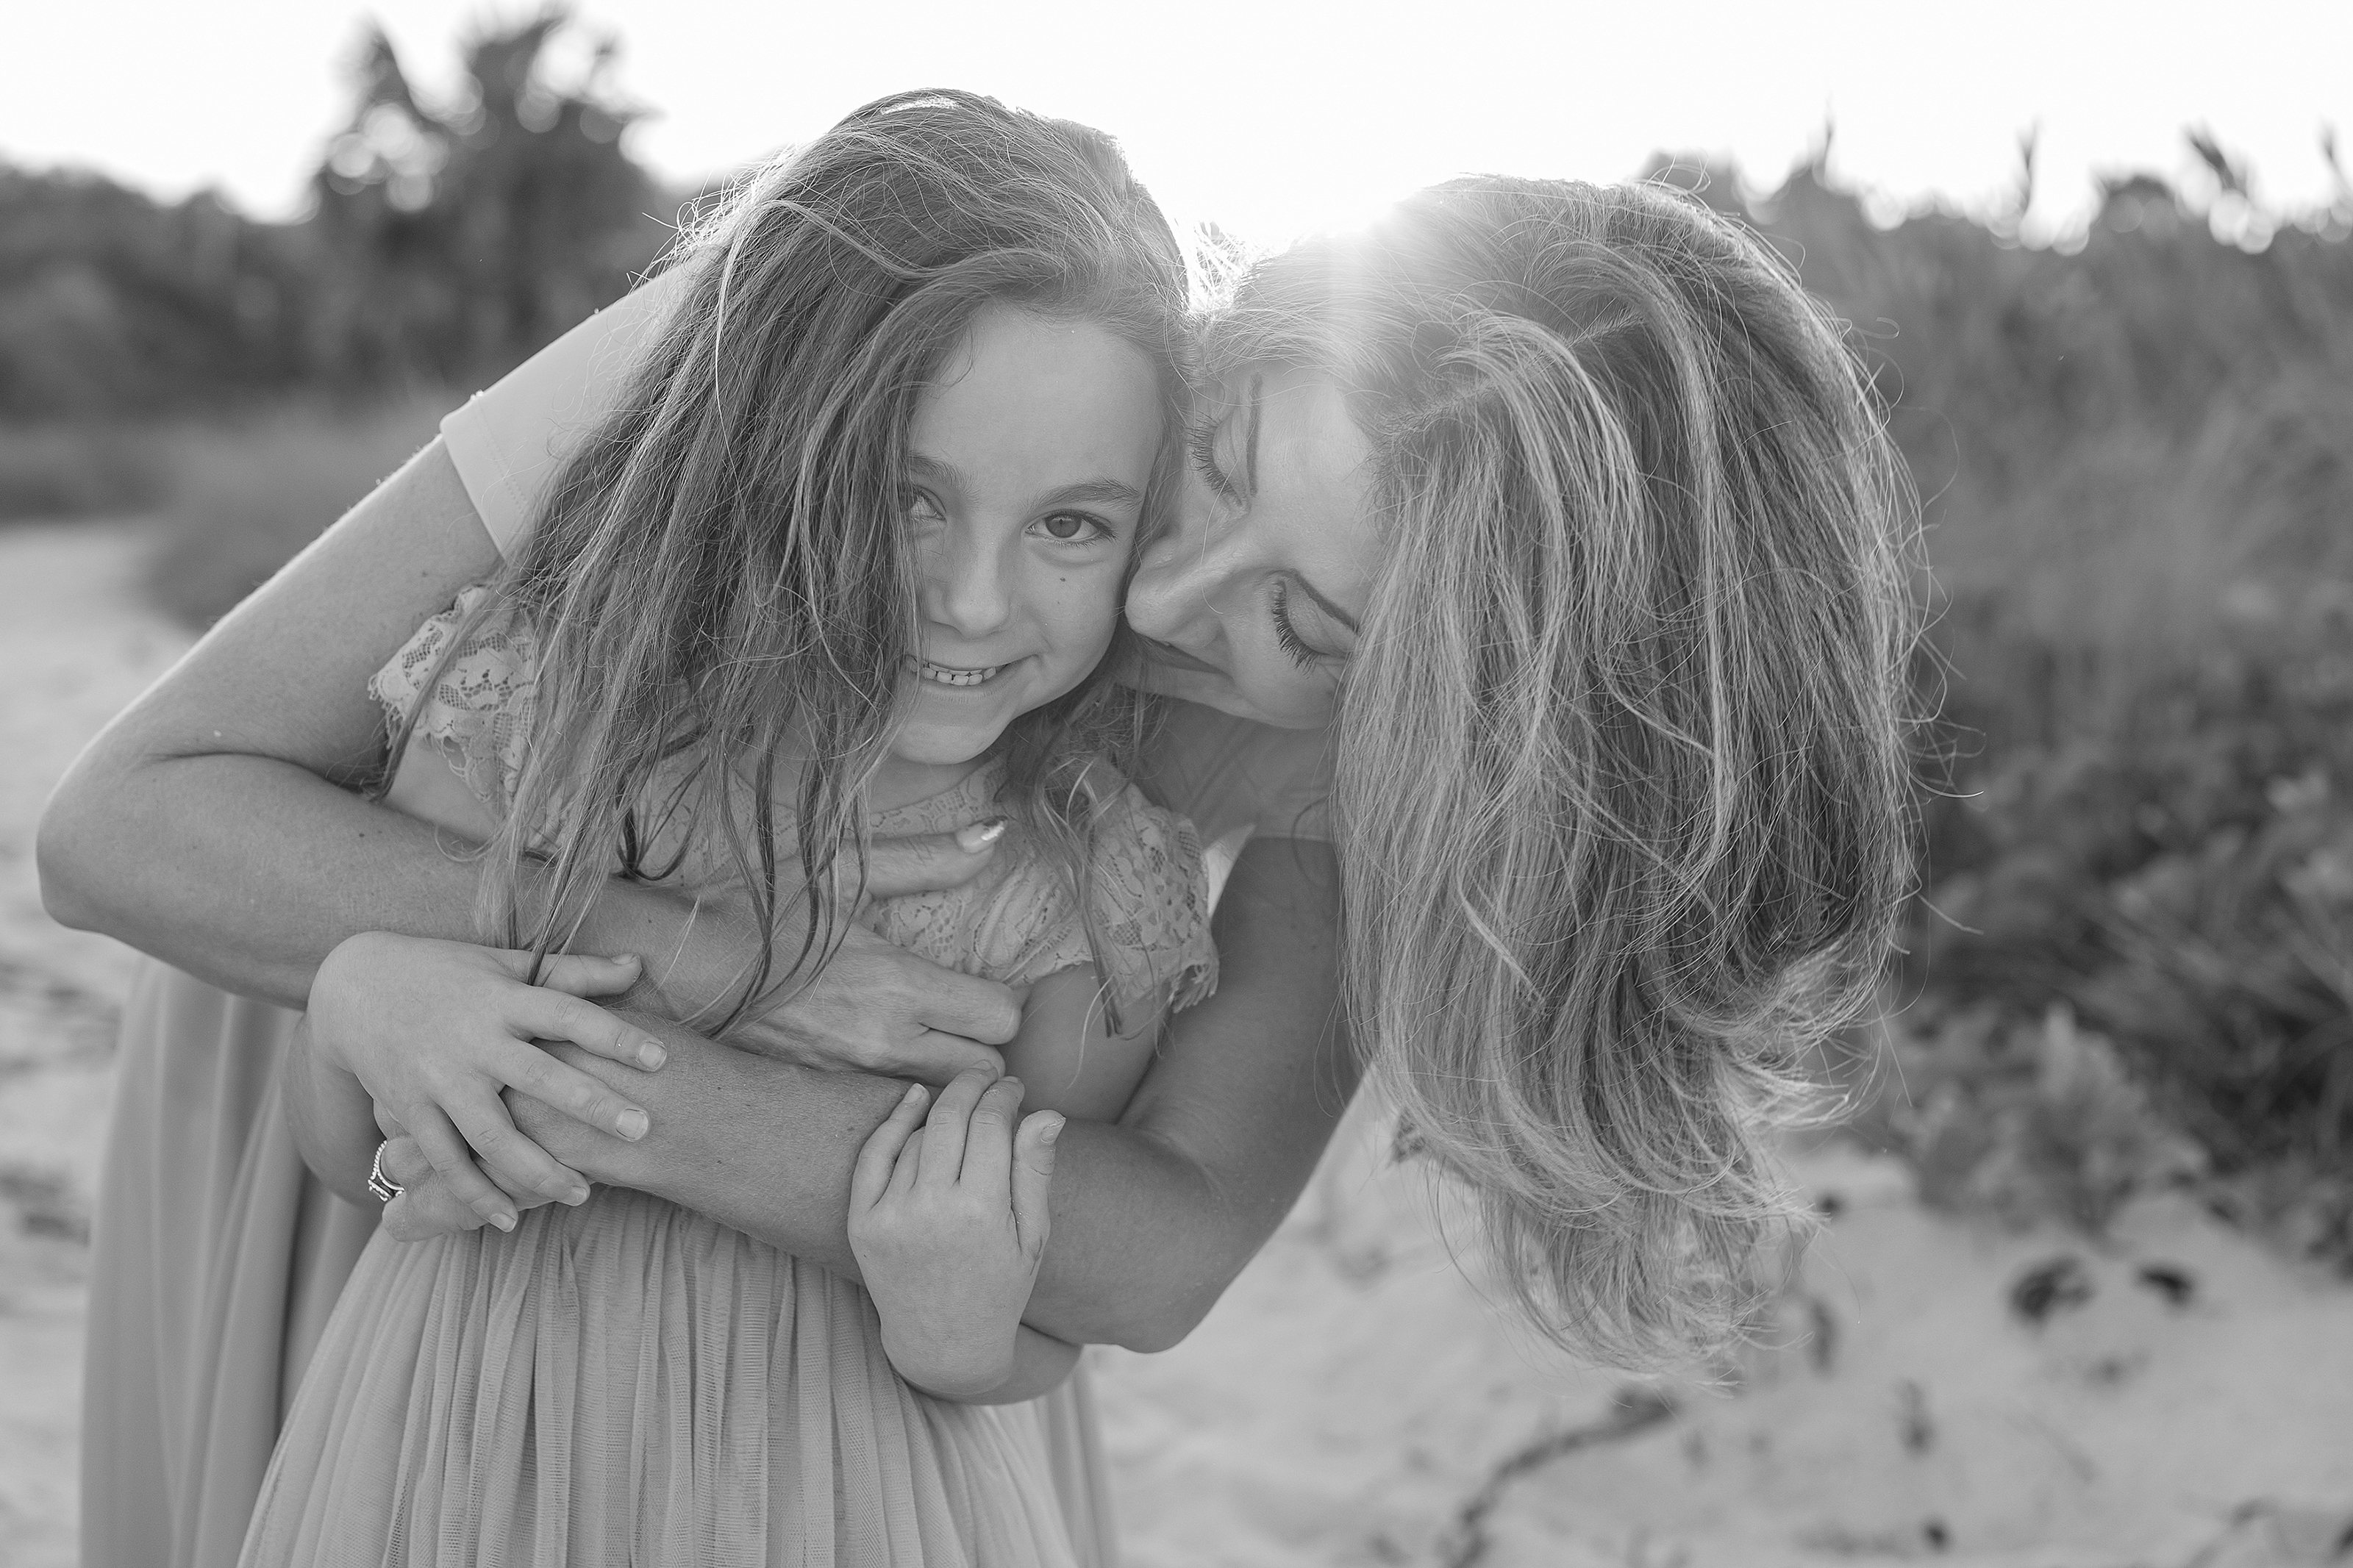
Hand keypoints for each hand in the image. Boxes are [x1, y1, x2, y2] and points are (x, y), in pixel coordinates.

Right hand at [310, 932, 667, 1229]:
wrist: (356, 989)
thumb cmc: (449, 974)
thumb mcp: (507, 966)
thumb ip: (573, 974)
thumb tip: (638, 965)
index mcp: (503, 999)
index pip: (568, 1014)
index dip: (614, 1036)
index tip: (661, 1058)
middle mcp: (473, 1040)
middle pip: (538, 1077)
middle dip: (591, 1105)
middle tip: (642, 1129)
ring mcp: (438, 1079)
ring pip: (491, 1133)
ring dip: (537, 1168)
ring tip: (583, 1193)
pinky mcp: (410, 1110)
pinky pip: (445, 1159)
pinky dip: (474, 1192)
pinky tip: (509, 1218)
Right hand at [637, 822, 1023, 1085]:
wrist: (679, 964)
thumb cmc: (760, 906)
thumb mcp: (841, 867)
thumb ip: (925, 857)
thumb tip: (993, 831)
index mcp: (896, 983)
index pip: (1002, 1018)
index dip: (1008, 1000)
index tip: (991, 984)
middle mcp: (882, 1039)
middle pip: (985, 1071)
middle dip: (989, 1045)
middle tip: (973, 1017)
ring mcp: (852, 1073)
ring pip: (942, 1096)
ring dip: (952, 1073)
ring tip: (940, 1040)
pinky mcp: (826, 1090)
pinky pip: (893, 1104)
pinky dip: (909, 1089)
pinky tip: (894, 1057)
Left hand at [846, 1068, 1061, 1397]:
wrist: (942, 1341)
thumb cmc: (999, 1285)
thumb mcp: (1032, 1234)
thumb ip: (1036, 1170)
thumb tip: (1048, 1112)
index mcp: (982, 1212)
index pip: (991, 1124)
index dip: (1004, 1096)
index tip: (1014, 1086)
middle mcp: (932, 1210)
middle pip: (951, 1117)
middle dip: (972, 1086)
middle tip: (987, 1077)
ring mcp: (892, 1216)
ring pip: (919, 1135)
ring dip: (943, 1113)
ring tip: (965, 1117)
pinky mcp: (863, 1222)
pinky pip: (876, 1155)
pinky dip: (895, 1122)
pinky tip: (913, 1099)